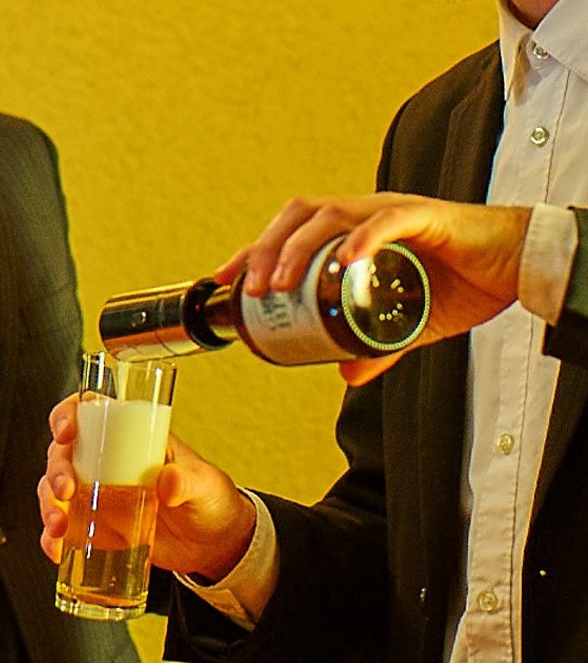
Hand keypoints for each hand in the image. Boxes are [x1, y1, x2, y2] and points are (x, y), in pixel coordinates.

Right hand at [38, 396, 255, 582]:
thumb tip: (168, 482)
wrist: (215, 543)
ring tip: (59, 527)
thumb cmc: (212, 499)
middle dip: (56, 469)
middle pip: (63, 453)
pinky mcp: (97, 528)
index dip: (68, 415)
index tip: (66, 432)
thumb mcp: (205, 484)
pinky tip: (56, 550)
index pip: (91, 413)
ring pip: (55, 490)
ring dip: (48, 505)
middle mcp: (108, 463)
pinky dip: (53, 539)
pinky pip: (64, 529)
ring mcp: (99, 496)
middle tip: (65, 490)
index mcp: (132, 440)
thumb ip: (188, 481)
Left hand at [215, 193, 529, 384]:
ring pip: (331, 215)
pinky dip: (362, 241)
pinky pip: (388, 223)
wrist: (514, 268)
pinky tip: (343, 263)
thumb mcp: (407, 326)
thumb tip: (347, 375)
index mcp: (354, 234)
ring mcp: (393, 213)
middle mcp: (366, 215)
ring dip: (297, 248)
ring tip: (279, 282)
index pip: (291, 232)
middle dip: (266, 250)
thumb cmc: (462, 283)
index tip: (223, 279)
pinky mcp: (427, 219)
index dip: (254, 251)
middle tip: (249, 289)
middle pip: (299, 216)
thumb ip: (376, 347)